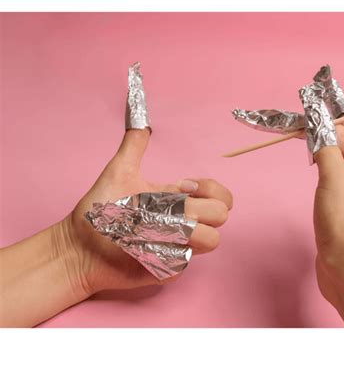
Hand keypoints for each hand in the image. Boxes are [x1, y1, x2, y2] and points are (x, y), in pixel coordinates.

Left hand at [61, 128, 232, 296]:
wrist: (79, 246)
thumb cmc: (98, 211)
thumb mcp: (118, 171)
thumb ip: (134, 144)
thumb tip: (141, 117)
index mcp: (178, 199)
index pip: (218, 194)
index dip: (210, 189)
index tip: (184, 187)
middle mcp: (184, 222)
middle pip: (221, 216)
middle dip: (200, 211)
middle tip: (167, 213)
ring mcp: (180, 246)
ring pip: (211, 241)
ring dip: (184, 233)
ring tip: (153, 232)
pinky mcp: (170, 268)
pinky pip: (184, 261)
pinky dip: (165, 255)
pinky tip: (143, 250)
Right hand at [312, 121, 343, 326]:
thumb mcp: (335, 176)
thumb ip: (325, 146)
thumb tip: (317, 125)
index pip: (343, 131)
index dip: (320, 121)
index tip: (296, 115)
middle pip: (342, 140)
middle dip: (321, 129)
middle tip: (295, 122)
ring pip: (335, 156)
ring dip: (319, 145)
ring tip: (301, 135)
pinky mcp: (340, 203)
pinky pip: (330, 174)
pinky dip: (319, 163)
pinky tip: (311, 162)